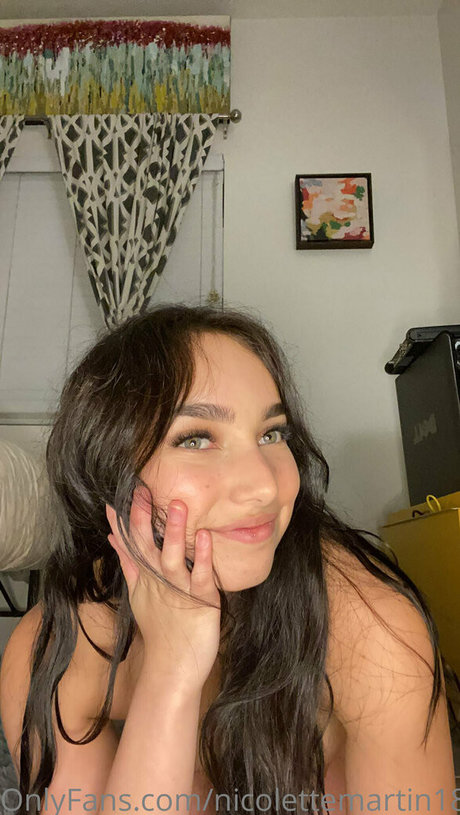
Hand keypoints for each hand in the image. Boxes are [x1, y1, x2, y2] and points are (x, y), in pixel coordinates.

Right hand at [105, 489, 221, 691]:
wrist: (173, 668)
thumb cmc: (161, 629)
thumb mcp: (139, 593)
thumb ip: (129, 563)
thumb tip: (112, 538)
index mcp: (144, 577)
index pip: (129, 545)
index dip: (122, 522)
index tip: (114, 499)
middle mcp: (158, 581)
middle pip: (145, 546)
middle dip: (142, 519)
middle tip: (140, 491)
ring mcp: (178, 590)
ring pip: (171, 557)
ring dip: (172, 532)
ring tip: (176, 505)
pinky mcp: (201, 600)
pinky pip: (201, 575)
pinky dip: (201, 557)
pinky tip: (205, 537)